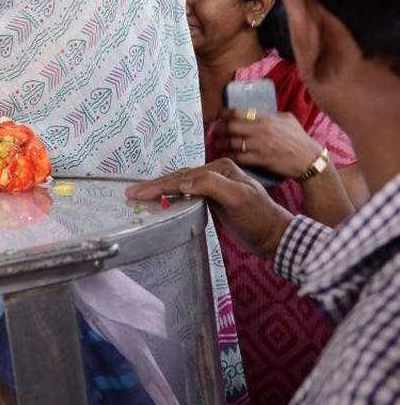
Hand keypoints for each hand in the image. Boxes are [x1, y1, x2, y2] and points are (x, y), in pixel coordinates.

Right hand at [125, 159, 293, 260]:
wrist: (274, 236)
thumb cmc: (259, 217)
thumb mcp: (238, 198)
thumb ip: (211, 186)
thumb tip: (183, 182)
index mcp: (220, 168)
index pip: (183, 176)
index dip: (160, 184)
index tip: (140, 192)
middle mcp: (216, 173)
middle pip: (178, 177)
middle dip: (154, 185)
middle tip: (131, 193)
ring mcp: (214, 186)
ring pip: (180, 185)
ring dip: (160, 190)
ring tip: (139, 195)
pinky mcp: (213, 199)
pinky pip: (186, 194)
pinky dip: (171, 196)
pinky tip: (161, 201)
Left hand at [221, 108, 321, 178]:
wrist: (309, 160)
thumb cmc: (300, 139)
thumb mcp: (288, 120)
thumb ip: (272, 115)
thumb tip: (259, 114)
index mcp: (267, 118)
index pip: (239, 112)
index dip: (225, 113)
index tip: (219, 115)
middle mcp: (261, 130)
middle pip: (231, 126)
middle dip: (220, 128)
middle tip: (216, 131)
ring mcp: (260, 146)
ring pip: (232, 142)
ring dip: (222, 143)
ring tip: (219, 143)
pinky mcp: (261, 160)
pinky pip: (238, 157)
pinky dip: (229, 155)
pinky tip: (226, 154)